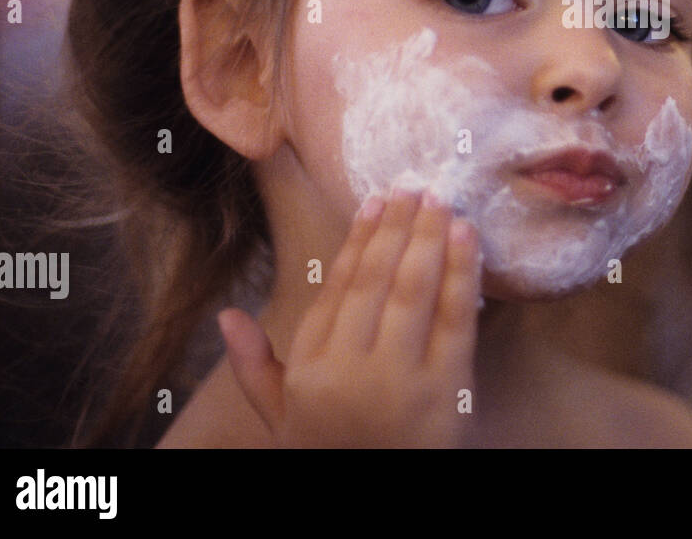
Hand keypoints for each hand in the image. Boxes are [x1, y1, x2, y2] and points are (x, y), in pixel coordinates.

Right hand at [218, 191, 481, 446]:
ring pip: (412, 290)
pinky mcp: (445, 392)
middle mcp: (349, 369)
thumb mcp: (283, 423)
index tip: (374, 203)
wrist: (374, 514)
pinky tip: (466, 237)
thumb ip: (255, 369)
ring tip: (440, 200)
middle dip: (396, 228)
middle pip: (375, 281)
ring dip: (428, 238)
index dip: (357, 242)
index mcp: (309, 371)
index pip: (336, 290)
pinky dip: (462, 273)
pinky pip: (455, 319)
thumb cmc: (330, 459)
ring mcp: (399, 379)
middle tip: (414, 186)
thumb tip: (225, 317)